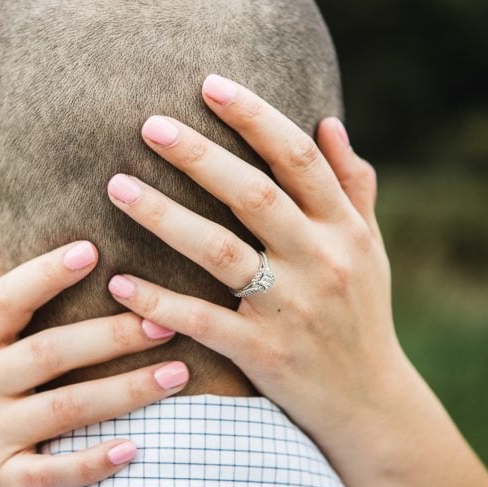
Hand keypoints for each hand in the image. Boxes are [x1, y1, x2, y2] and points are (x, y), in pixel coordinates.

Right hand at [0, 238, 188, 486]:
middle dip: (112, 336)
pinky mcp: (3, 480)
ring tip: (177, 374)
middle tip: (167, 322)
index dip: (45, 274)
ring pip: (64, 410)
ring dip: (125, 391)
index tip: (92, 250)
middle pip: (49, 352)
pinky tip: (135, 448)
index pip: (7, 301)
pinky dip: (92, 462)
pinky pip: (53, 473)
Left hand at [104, 75, 487, 486]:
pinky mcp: (263, 353)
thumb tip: (330, 122)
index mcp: (344, 228)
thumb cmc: (362, 317)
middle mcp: (321, 260)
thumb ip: (352, 187)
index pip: (298, 157)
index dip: (254, 115)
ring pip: (220, 251)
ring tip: (116, 187)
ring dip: (165, 216)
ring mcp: (291, 308)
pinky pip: (202, 321)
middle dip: (199, 155)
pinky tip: (118, 283)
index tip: (208, 83)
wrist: (369, 403)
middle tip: (148, 124)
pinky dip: (159, 302)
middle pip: (253, 194)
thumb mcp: (371, 250)